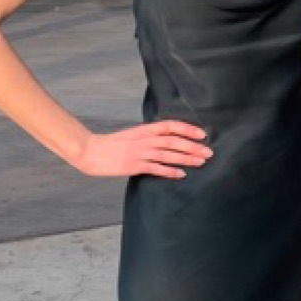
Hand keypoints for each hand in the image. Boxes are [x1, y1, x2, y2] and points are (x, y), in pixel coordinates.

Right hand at [72, 120, 211, 178]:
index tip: (202, 134)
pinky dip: (170, 171)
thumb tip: (167, 140)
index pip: (171, 126)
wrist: (91, 151)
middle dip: (193, 146)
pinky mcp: (134, 165)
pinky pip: (156, 168)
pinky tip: (182, 174)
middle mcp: (144, 139)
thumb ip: (149, 136)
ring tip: (201, 162)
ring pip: (168, 154)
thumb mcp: (133, 135)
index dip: (188, 129)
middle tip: (209, 152)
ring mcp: (140, 152)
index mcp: (145, 129)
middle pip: (174, 141)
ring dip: (186, 158)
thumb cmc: (113, 145)